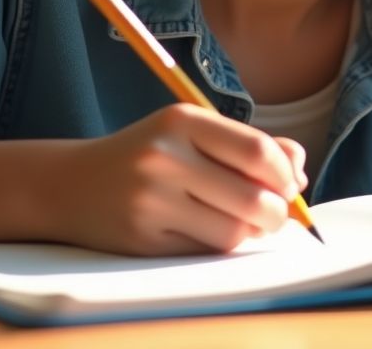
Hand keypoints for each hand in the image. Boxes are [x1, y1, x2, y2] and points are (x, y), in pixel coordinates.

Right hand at [48, 104, 307, 255]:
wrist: (71, 184)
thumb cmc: (149, 154)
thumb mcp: (193, 133)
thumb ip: (248, 145)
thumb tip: (300, 171)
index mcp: (183, 120)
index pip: (255, 151)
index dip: (284, 174)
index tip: (291, 184)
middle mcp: (165, 157)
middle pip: (251, 197)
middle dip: (277, 212)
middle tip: (277, 213)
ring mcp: (151, 200)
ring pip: (232, 231)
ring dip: (251, 233)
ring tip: (246, 222)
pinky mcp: (142, 239)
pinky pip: (204, 251)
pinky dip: (221, 246)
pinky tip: (213, 230)